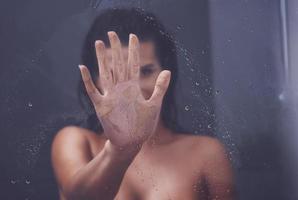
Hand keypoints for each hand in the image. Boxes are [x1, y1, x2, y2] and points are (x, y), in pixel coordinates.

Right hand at [79, 31, 170, 149]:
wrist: (131, 143)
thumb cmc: (143, 126)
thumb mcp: (154, 105)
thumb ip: (160, 88)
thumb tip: (167, 70)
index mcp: (133, 88)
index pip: (133, 64)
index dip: (133, 50)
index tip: (133, 36)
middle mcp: (121, 89)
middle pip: (118, 64)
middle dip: (116, 48)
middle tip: (112, 33)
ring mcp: (110, 97)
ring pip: (105, 73)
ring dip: (102, 59)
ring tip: (99, 43)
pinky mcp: (101, 107)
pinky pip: (93, 91)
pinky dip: (88, 81)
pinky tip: (83, 67)